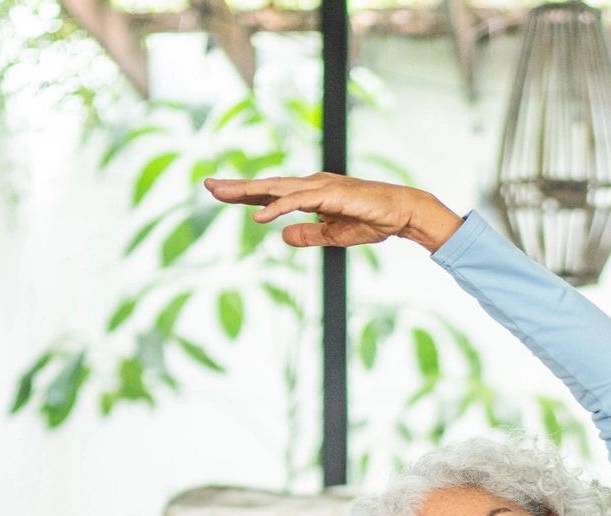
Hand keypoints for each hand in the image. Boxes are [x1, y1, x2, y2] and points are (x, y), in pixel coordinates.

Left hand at [203, 172, 453, 249]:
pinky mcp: (331, 195)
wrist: (402, 213)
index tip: (220, 193)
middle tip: (208, 185)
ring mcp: (320, 187)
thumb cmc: (372, 220)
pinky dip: (279, 208)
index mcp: (311, 195)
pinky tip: (261, 217)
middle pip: (267, 186)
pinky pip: (299, 202)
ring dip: (249, 191)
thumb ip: (308, 235)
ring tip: (223, 194)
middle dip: (237, 187)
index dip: (246, 194)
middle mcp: (311, 186)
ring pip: (277, 189)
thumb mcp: (334, 235)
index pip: (271, 194)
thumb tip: (282, 235)